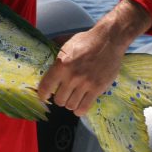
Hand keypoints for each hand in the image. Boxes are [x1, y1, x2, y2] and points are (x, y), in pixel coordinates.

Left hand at [36, 0, 151, 115]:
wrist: (108, 41)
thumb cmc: (87, 41)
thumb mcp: (67, 45)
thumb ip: (57, 56)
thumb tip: (46, 59)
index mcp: (61, 65)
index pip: (46, 86)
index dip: (43, 94)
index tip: (44, 96)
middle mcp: (72, 76)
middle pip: (59, 99)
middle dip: (59, 99)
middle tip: (62, 94)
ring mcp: (85, 84)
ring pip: (71, 105)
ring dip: (70, 104)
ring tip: (72, 99)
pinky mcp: (97, 88)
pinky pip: (85, 107)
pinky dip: (80, 110)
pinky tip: (79, 106)